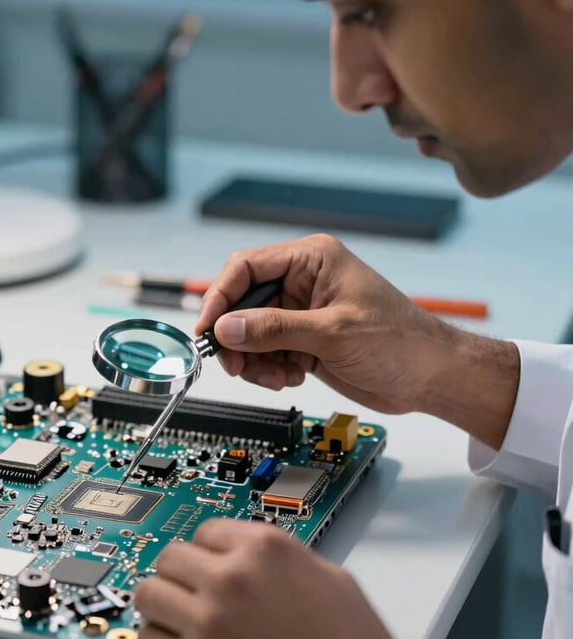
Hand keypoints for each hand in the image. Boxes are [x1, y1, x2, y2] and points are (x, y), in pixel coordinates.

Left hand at [135, 519, 419, 638]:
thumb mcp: (328, 575)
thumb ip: (280, 558)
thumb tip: (250, 559)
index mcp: (263, 548)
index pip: (206, 531)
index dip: (209, 552)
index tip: (210, 566)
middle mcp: (229, 577)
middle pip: (170, 558)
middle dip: (181, 575)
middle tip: (192, 594)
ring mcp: (207, 622)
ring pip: (148, 594)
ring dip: (162, 606)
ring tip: (179, 621)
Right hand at [195, 235, 518, 446]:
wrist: (430, 378)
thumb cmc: (400, 341)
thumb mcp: (332, 332)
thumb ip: (275, 328)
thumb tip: (227, 327)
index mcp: (312, 260)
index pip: (247, 267)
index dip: (221, 297)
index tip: (208, 328)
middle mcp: (303, 282)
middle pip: (243, 303)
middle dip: (237, 336)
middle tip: (235, 364)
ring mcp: (302, 313)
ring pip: (251, 332)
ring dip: (254, 358)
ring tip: (276, 376)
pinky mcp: (304, 340)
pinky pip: (267, 352)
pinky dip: (269, 369)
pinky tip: (291, 377)